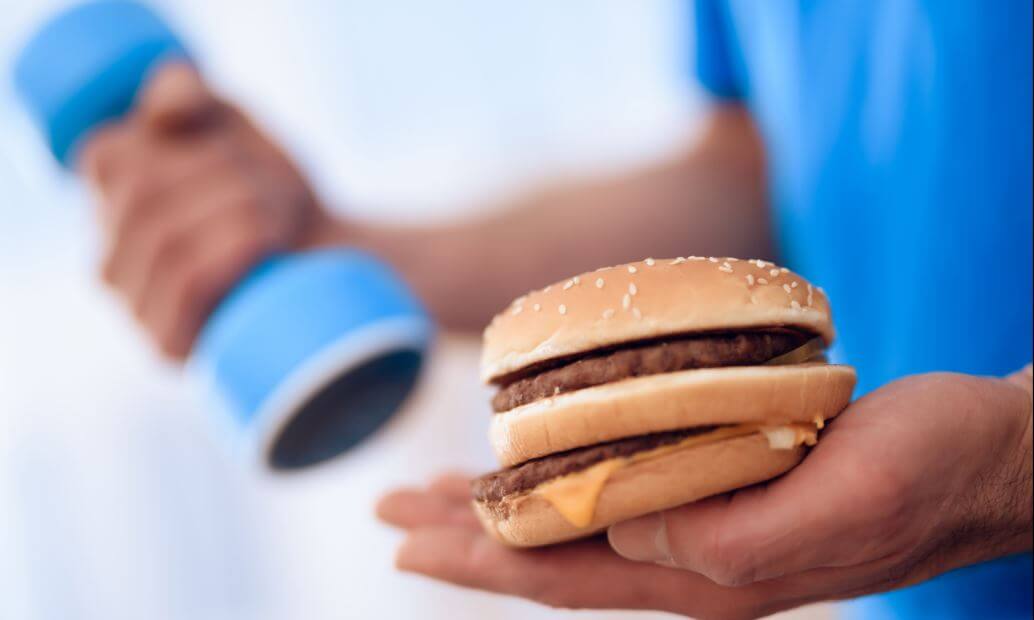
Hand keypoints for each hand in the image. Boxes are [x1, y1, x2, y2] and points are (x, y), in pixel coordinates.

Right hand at [79, 62, 332, 358]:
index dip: (181, 143)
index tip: (234, 149)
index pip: (108, 155)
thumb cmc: (273, 191)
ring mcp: (133, 307)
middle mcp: (107, 258)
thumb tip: (163, 114)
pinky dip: (233, 253)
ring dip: (241, 211)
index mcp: (107, 206)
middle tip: (275, 190)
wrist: (330, 261)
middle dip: (226, 176)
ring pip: (168, 237)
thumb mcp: (232, 124)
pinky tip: (268, 245)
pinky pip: (185, 287)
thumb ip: (186, 91)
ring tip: (279, 219)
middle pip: (146, 193)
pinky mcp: (167, 346)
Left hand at [378, 371, 1032, 618]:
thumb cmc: (927, 472)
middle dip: (465, 535)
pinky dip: (567, 477)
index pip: (565, 574)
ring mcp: (710, 526)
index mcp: (715, 576)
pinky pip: (624, 486)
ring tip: (437, 492)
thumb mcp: (838, 501)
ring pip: (580, 523)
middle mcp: (698, 560)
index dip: (478, 556)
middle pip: (552, 554)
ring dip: (505, 509)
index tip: (404, 536)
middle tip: (389, 510)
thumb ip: (729, 532)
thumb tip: (621, 528)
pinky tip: (546, 462)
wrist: (987, 459)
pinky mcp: (729, 486)